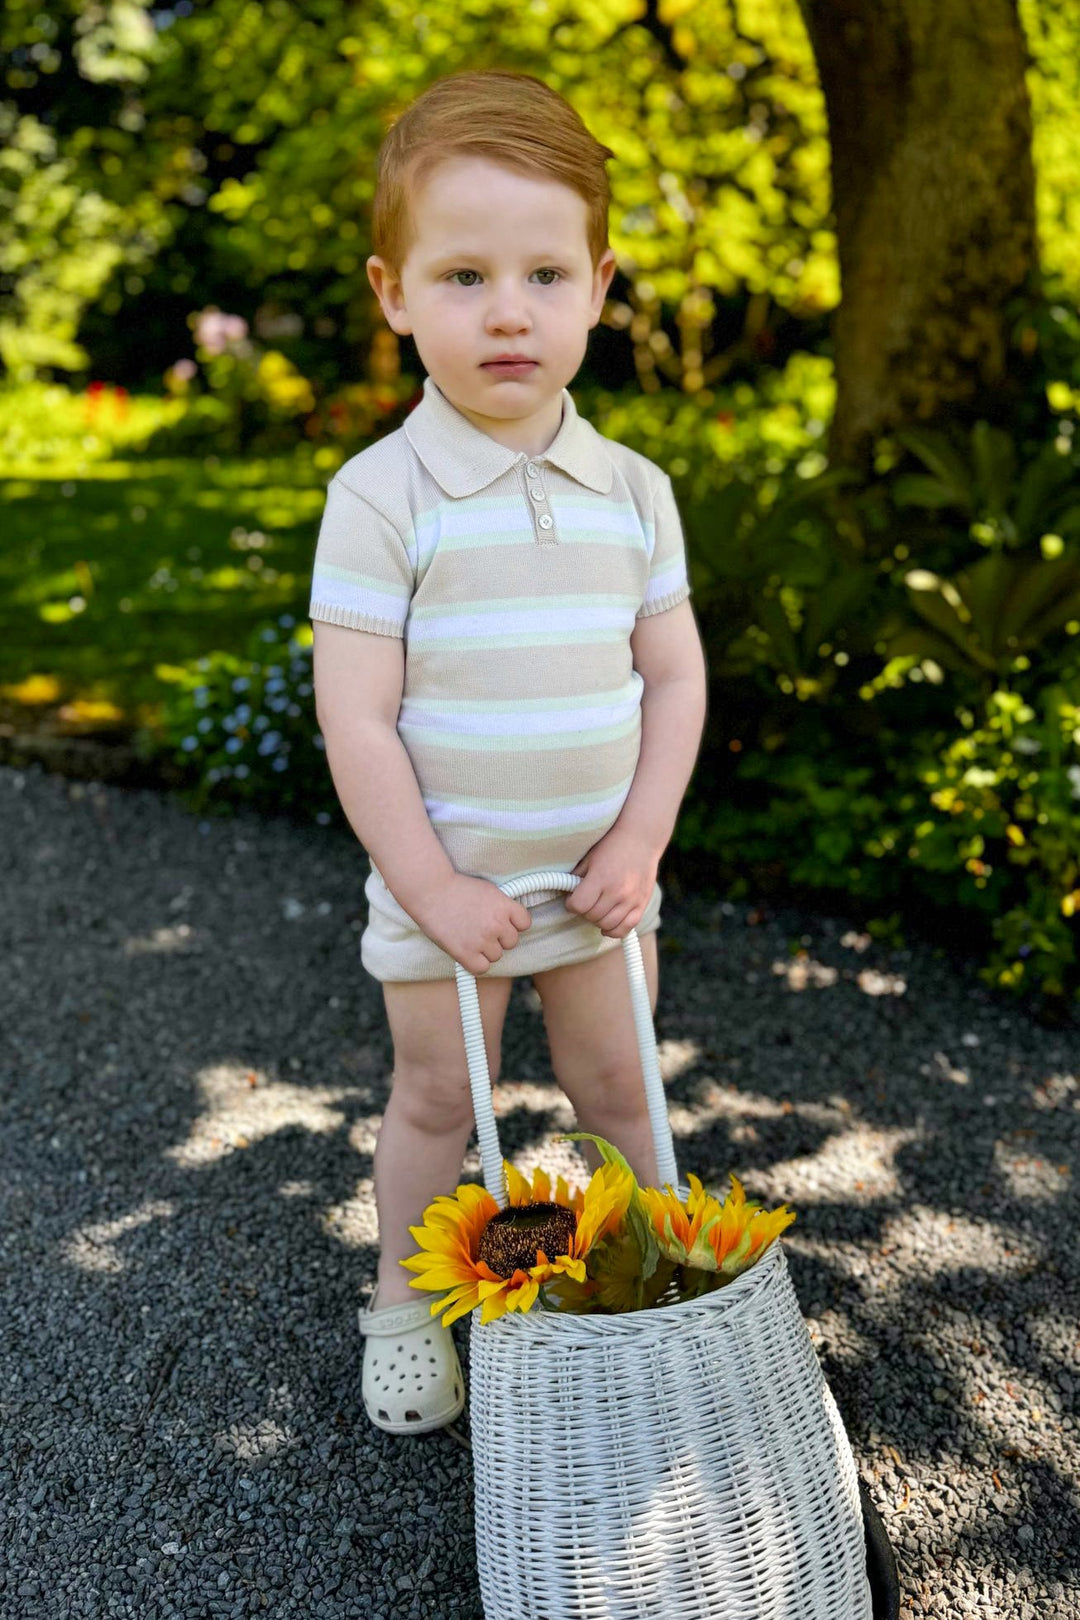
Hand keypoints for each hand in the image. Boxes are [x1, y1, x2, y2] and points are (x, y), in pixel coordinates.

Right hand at [411, 873, 531, 975]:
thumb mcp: (487, 889)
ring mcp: (482, 940)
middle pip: (511, 942)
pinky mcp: (466, 953)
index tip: (503, 922)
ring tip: (470, 937)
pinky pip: (482, 968)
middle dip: (499, 938)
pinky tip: (467, 952)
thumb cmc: (455, 888)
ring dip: (486, 950)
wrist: (430, 891)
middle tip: (482, 929)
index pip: (525, 923)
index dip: (513, 924)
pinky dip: (476, 963)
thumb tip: (510, 919)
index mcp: (504, 905)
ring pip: (496, 956)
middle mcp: (496, 924)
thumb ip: (501, 905)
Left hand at [564, 826, 658, 938]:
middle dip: (584, 911)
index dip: (571, 904)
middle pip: (592, 916)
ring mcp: (631, 899)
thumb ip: (577, 877)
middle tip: (585, 902)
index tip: (572, 899)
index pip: (579, 905)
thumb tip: (566, 893)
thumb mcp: (589, 857)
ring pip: (607, 925)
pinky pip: (626, 928)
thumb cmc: (612, 845)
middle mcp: (617, 891)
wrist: (642, 838)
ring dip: (598, 920)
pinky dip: (614, 931)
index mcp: (601, 877)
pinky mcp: (642, 904)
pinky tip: (607, 926)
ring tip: (596, 909)